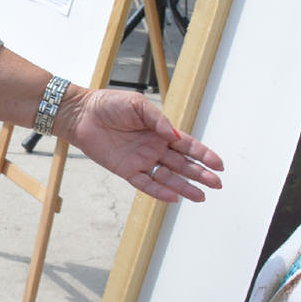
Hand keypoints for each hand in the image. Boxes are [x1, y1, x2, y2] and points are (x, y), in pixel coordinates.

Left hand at [62, 88, 223, 203]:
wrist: (81, 113)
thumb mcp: (137, 104)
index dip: (203, 155)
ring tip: (201, 196)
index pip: (187, 145)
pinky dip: (159, 191)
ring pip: (167, 177)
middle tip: (217, 183)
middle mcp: (153, 148)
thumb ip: (157, 119)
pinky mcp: (126, 170)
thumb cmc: (108, 104)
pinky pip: (145, 184)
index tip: (219, 164)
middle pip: (182, 164)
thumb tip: (173, 135)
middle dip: (200, 174)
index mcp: (159, 131)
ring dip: (184, 187)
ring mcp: (141, 160)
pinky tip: (174, 197)